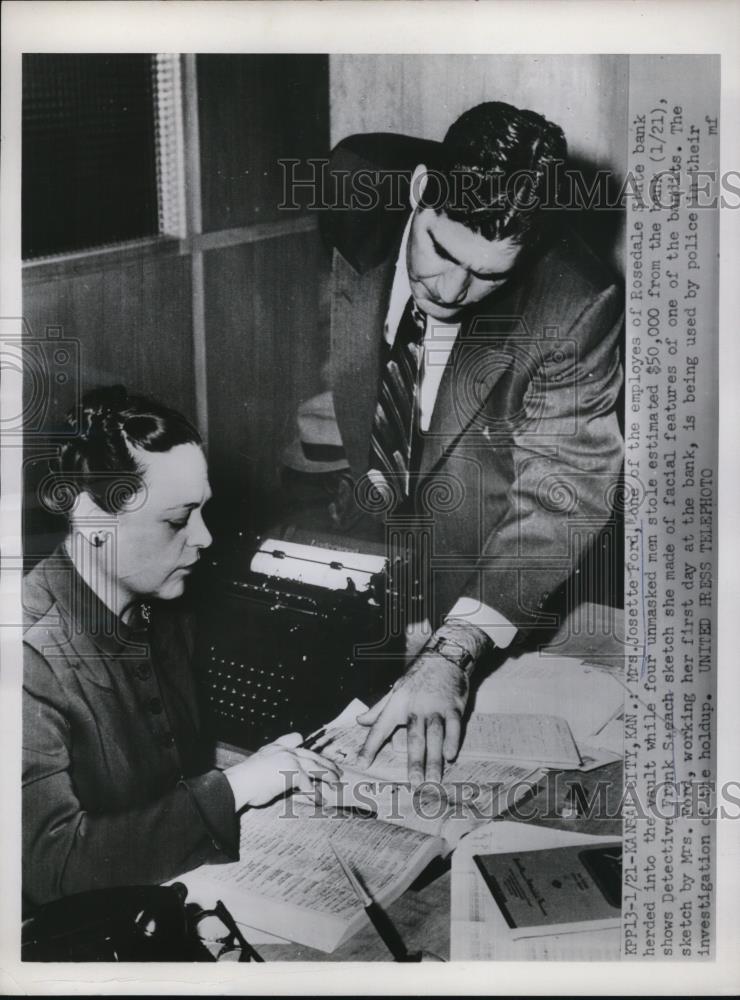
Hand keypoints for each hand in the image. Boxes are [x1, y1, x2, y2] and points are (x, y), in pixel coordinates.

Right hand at [224, 733, 340, 810]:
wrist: (239, 783)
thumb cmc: (245, 781)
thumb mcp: (260, 768)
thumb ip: (274, 769)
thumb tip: (284, 780)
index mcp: (276, 747)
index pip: (295, 738)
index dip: (305, 744)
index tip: (313, 750)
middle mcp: (285, 750)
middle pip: (311, 755)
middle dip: (325, 763)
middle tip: (337, 771)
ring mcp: (290, 759)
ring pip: (315, 767)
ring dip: (328, 776)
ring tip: (336, 784)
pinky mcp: (293, 771)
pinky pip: (308, 784)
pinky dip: (315, 794)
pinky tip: (320, 800)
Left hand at [356, 651, 468, 785]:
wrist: (444, 656)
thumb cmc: (417, 676)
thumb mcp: (395, 690)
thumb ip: (378, 709)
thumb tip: (359, 721)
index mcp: (397, 704)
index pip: (380, 727)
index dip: (370, 746)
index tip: (362, 764)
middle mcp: (415, 707)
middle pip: (414, 738)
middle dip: (414, 761)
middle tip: (413, 783)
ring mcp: (435, 707)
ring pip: (434, 736)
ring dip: (434, 759)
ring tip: (433, 780)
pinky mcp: (454, 706)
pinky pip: (453, 726)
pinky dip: (452, 740)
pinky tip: (451, 755)